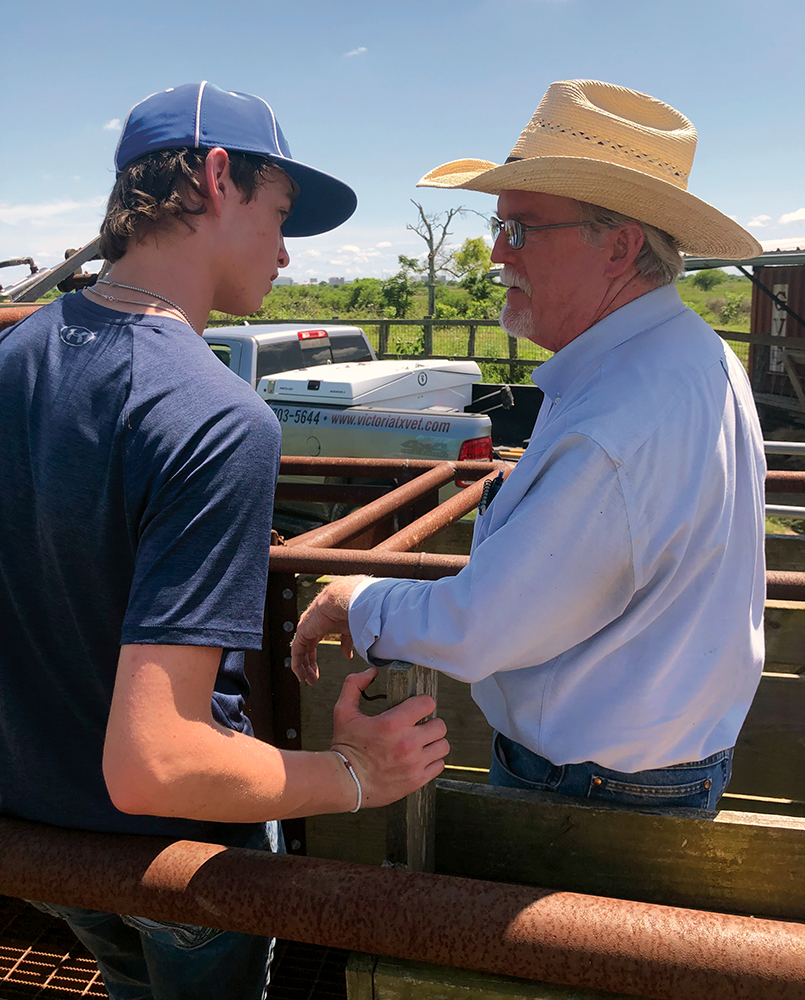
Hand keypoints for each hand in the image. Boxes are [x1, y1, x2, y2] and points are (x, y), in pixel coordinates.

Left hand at [292, 575, 365, 684]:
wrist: (346, 600)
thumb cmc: (352, 609)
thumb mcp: (350, 630)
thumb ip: (346, 643)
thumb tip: (347, 655)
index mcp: (322, 623)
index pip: (313, 642)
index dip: (314, 658)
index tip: (317, 672)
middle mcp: (311, 625)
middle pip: (306, 649)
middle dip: (309, 665)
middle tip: (312, 679)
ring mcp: (306, 628)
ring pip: (300, 652)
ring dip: (304, 667)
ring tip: (308, 681)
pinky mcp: (302, 632)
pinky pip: (296, 652)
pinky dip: (298, 665)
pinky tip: (301, 676)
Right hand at [330, 667, 448, 808]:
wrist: (345, 782)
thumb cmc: (345, 746)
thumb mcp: (343, 711)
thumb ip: (354, 685)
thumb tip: (371, 672)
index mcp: (393, 723)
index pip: (428, 703)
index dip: (422, 704)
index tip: (416, 709)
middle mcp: (407, 743)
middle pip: (440, 725)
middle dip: (430, 723)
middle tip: (419, 727)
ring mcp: (414, 763)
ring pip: (443, 746)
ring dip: (434, 742)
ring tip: (421, 743)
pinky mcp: (417, 780)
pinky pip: (439, 765)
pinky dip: (432, 760)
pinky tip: (419, 758)